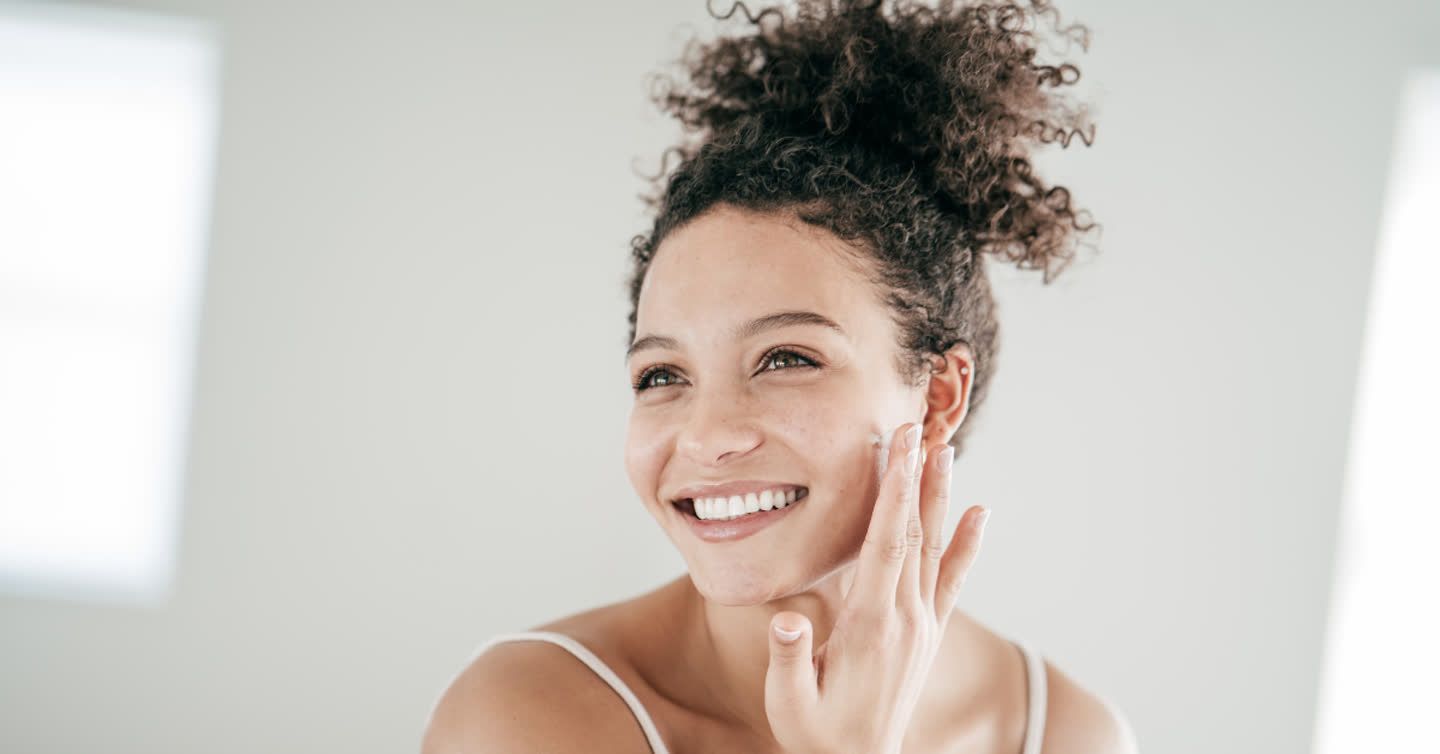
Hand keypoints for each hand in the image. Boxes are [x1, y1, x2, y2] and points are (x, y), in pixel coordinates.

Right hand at [763, 421, 990, 753]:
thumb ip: (788, 659)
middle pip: (914, 534)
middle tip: (919, 428)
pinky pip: (953, 580)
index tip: (898, 450)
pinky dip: (968, 544)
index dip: (893, 494)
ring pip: (935, 548)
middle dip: (916, 478)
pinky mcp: (928, 633)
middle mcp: (905, 619)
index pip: (885, 546)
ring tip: (945, 451)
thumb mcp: (789, 702)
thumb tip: (784, 622)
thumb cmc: (816, 733)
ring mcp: (922, 625)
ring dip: (940, 498)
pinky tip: (980, 513)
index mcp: (870, 627)